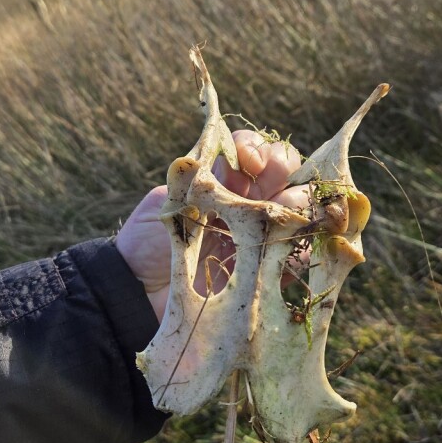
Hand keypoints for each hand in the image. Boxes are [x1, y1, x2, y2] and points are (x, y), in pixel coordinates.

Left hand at [115, 130, 308, 322]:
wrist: (140, 293)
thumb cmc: (147, 243)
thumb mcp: (165, 202)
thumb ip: (194, 178)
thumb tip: (227, 163)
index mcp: (224, 181)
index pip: (254, 152)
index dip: (257, 149)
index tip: (247, 163)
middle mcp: (249, 203)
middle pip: (286, 173)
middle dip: (282, 171)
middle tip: (265, 189)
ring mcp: (262, 234)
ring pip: (300, 208)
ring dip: (295, 205)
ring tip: (275, 216)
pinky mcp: (268, 271)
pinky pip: (298, 254)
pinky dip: (300, 246)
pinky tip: (285, 245)